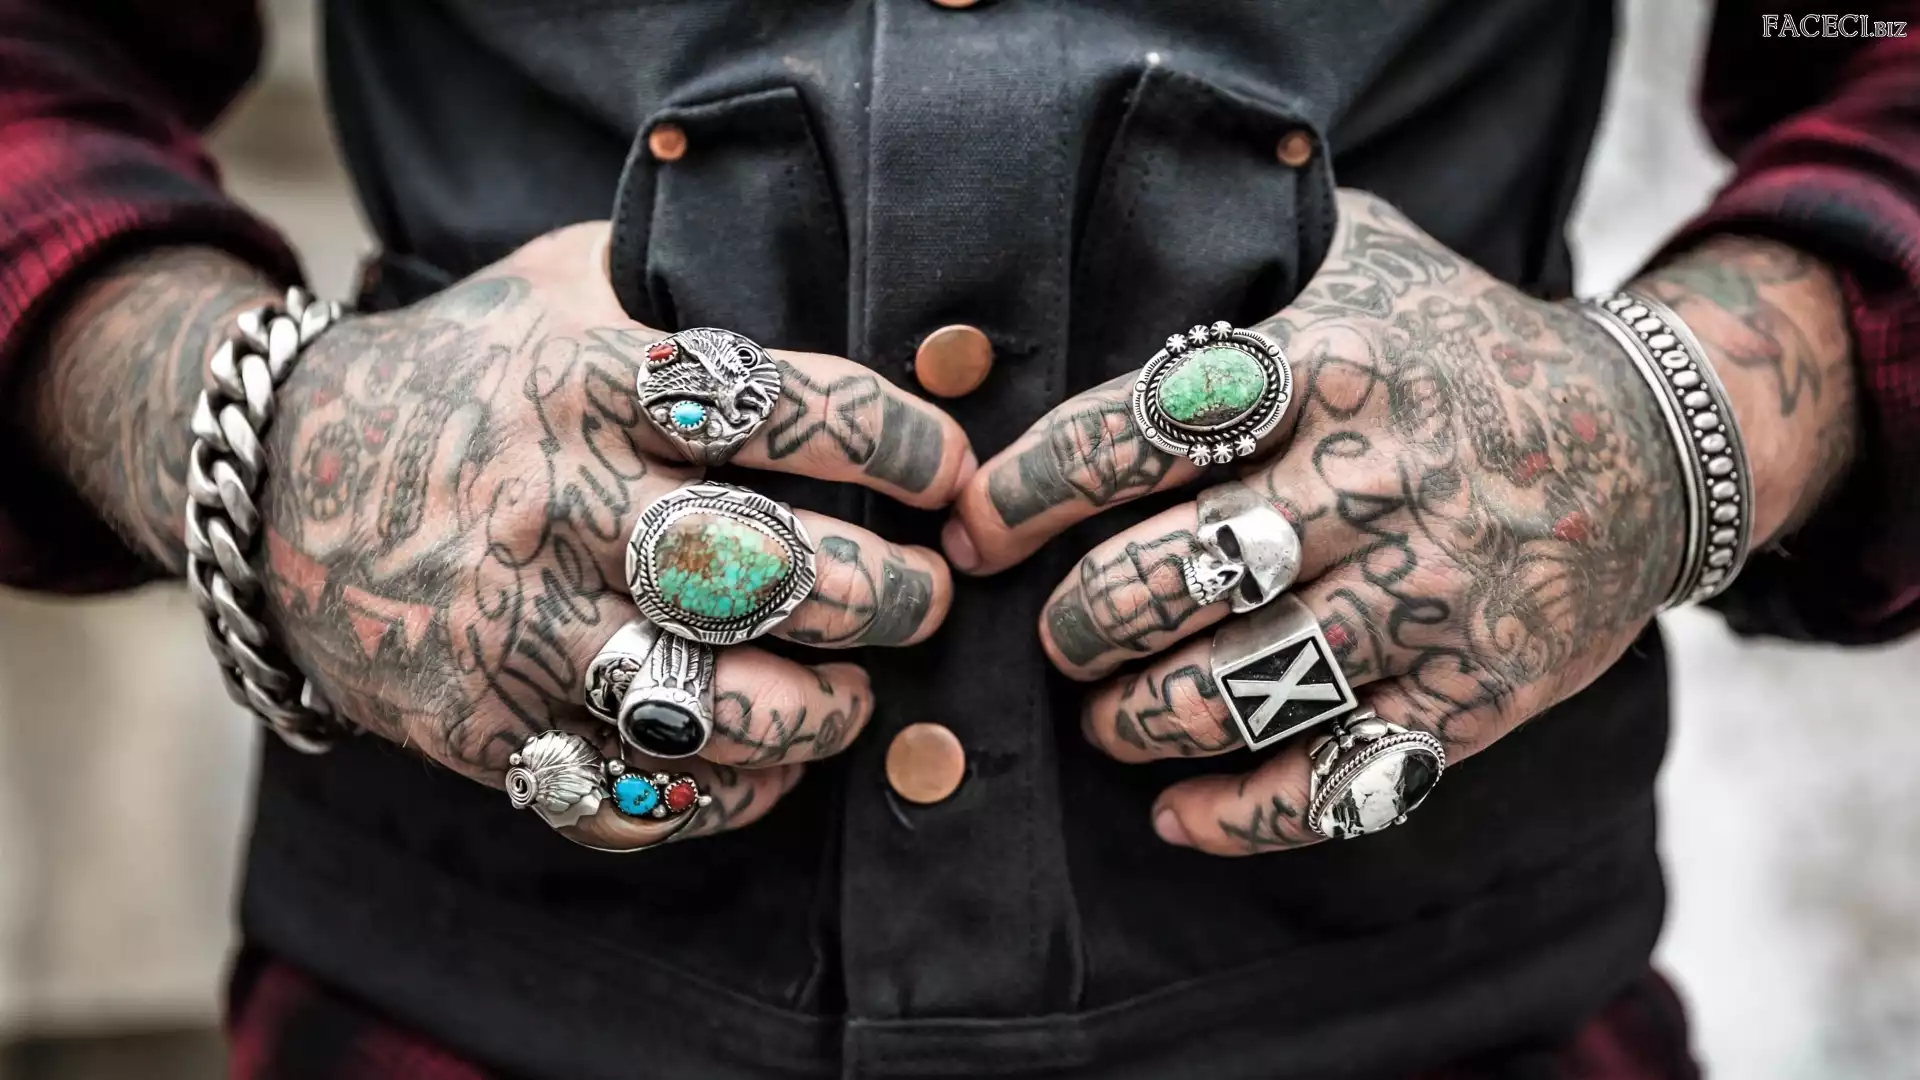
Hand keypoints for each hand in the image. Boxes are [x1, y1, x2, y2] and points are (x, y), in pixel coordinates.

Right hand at [24, 222, 973, 850]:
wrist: (276, 484)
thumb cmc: (465, 376)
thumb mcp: (563, 283)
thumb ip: (690, 285)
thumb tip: (870, 314)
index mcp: (586, 380)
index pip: (779, 409)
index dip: (896, 443)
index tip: (951, 471)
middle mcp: (555, 505)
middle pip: (766, 571)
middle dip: (891, 596)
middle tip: (932, 596)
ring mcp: (514, 627)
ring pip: (709, 706)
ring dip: (821, 714)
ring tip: (856, 695)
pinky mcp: (482, 729)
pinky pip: (632, 799)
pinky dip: (727, 799)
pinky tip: (772, 765)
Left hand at [947, 189, 1853, 855]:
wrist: (1655, 443)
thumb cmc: (1468, 350)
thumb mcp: (1374, 257)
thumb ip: (1255, 248)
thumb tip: (1126, 238)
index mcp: (1329, 367)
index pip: (1134, 435)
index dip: (1026, 492)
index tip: (972, 532)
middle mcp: (1376, 481)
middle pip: (1170, 575)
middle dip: (1078, 624)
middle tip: (1056, 637)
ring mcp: (1432, 595)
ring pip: (1240, 686)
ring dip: (1138, 720)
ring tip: (1105, 717)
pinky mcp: (1478, 692)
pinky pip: (1339, 779)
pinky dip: (1241, 815)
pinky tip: (1176, 814)